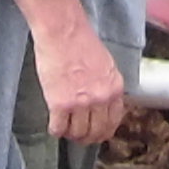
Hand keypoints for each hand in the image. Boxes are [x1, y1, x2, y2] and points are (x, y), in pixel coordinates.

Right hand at [27, 0, 128, 143]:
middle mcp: (101, 98)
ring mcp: (81, 103)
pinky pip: (58, 128)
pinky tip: (54, 124)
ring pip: (77, 134)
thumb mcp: (105, 64)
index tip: (95, 132)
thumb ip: (107, 85)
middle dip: (87, 137)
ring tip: (64, 128)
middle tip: (78, 135)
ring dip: (70, 134)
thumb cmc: (79, 40)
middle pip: (96, 132)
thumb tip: (103, 104)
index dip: (103, 131)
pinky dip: (55, 130)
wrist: (62, 31)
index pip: (114, 121)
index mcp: (115, 88)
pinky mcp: (60, 104)